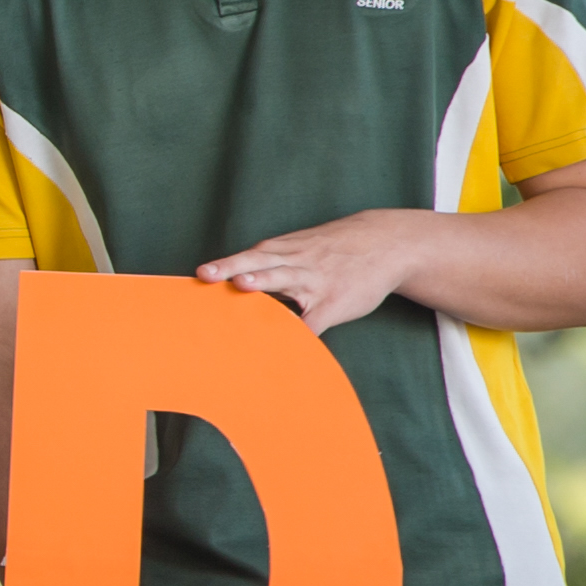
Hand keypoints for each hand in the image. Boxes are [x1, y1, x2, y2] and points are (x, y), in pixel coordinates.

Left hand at [194, 211, 424, 335]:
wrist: (386, 243)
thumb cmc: (332, 251)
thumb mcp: (300, 246)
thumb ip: (270, 261)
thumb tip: (233, 280)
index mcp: (283, 250)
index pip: (250, 257)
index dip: (226, 265)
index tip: (199, 274)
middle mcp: (295, 262)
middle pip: (259, 262)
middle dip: (231, 268)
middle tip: (205, 274)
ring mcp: (315, 281)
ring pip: (285, 279)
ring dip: (262, 281)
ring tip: (241, 283)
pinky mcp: (333, 303)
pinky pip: (313, 321)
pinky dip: (298, 331)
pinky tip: (282, 342)